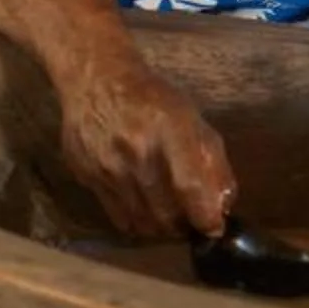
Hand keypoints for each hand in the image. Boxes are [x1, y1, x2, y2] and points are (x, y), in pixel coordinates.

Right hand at [51, 54, 235, 239]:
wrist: (96, 80)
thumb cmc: (152, 98)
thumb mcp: (192, 119)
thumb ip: (213, 162)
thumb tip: (222, 208)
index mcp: (169, 129)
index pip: (189, 186)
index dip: (206, 216)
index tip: (213, 227)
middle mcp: (136, 150)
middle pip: (166, 214)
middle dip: (184, 226)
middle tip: (189, 220)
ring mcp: (107, 166)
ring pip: (142, 222)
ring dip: (160, 227)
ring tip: (166, 215)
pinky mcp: (86, 176)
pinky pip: (118, 217)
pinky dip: (136, 221)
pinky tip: (141, 206)